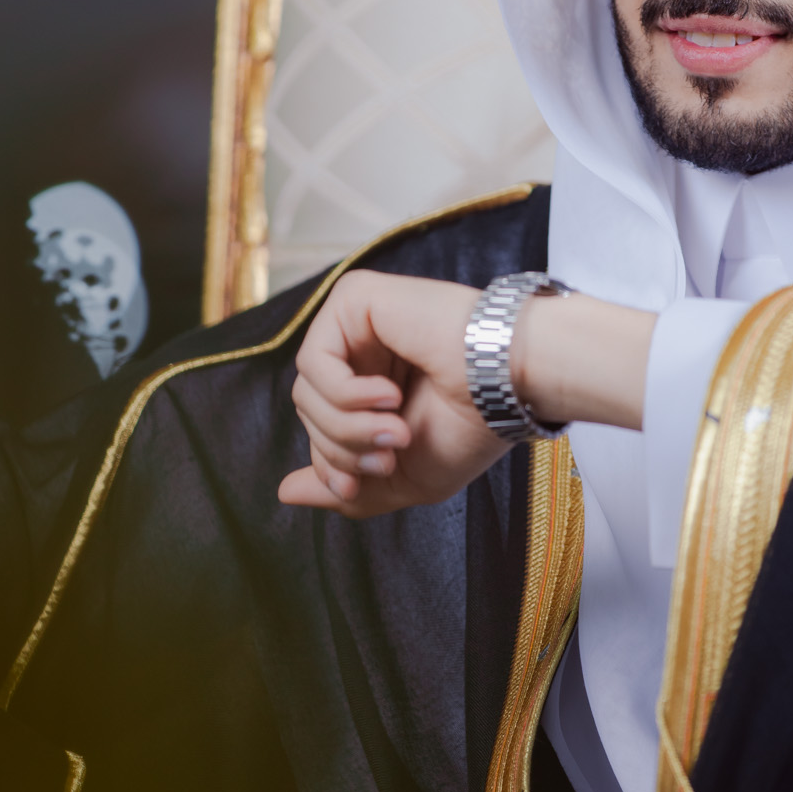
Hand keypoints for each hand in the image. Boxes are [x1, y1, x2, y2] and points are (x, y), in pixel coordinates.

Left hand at [279, 271, 504, 515]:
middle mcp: (364, 351)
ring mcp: (357, 322)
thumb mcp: (403, 478)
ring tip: (395, 431)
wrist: (507, 386)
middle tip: (390, 455)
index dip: (333, 464)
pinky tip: (388, 396)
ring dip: (347, 427)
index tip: (363, 485)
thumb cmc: (473, 427)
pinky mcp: (355, 299)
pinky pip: (314, 361)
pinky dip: (345, 394)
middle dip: (342, 449)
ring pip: (307, 392)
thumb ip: (346, 487)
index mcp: (376, 387)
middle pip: (310, 413)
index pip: (322, 430)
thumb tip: (285, 492)